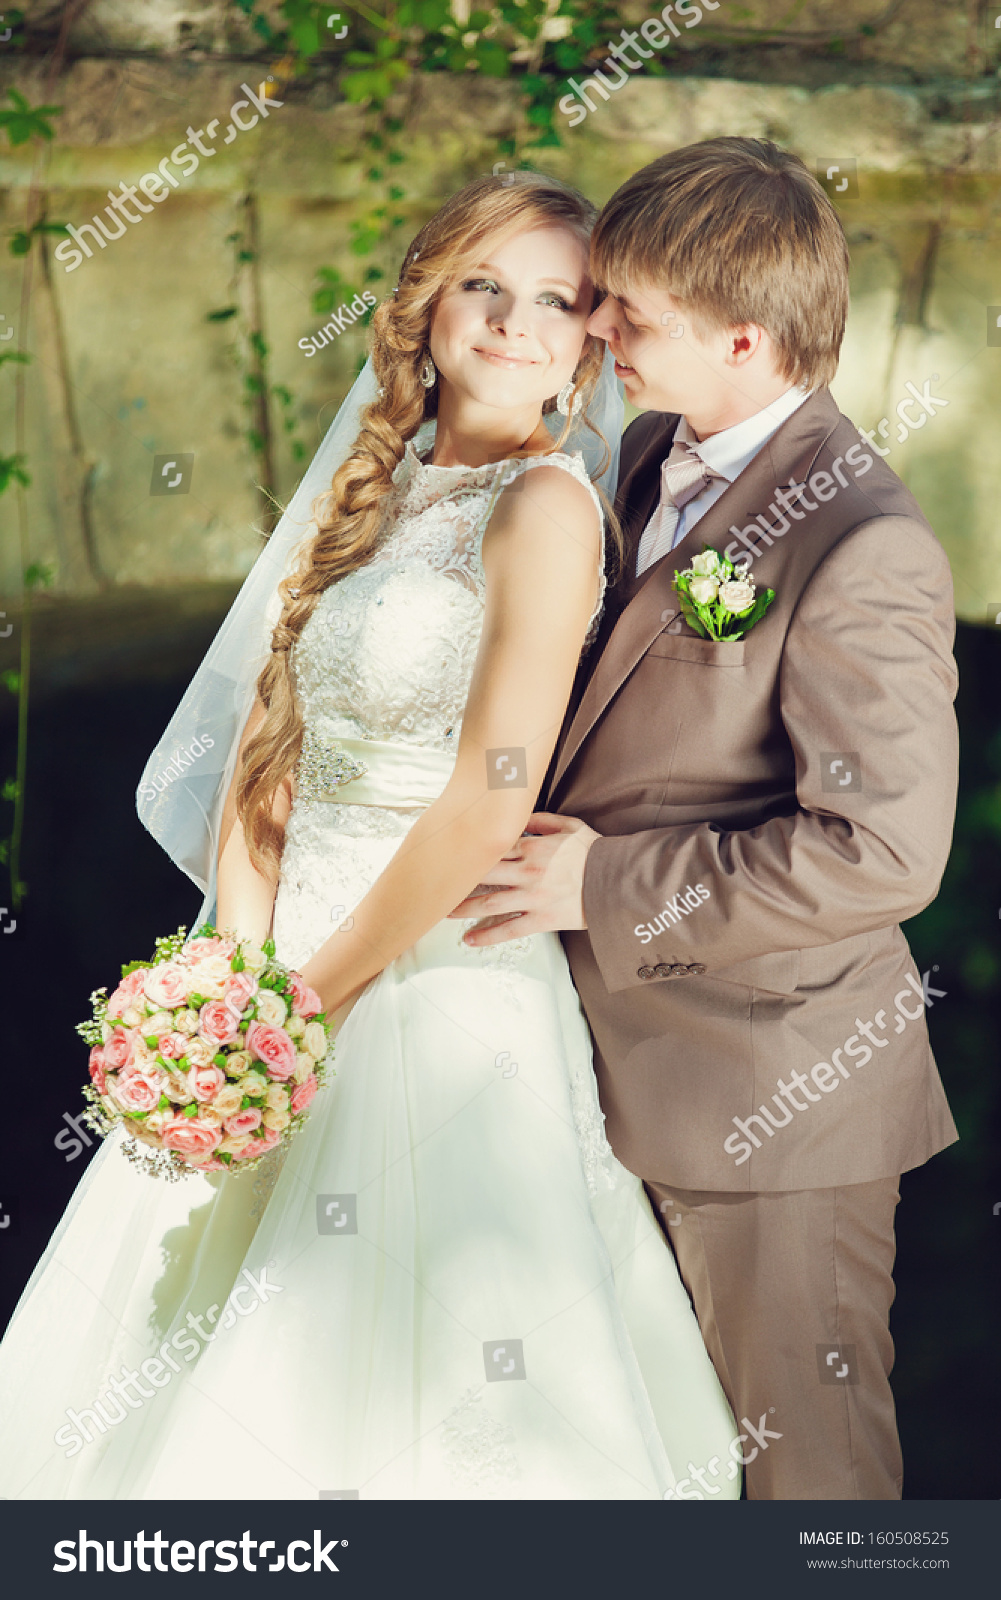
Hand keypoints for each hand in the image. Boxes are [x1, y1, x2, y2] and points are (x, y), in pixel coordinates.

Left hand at [449, 813, 598, 945]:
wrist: (618, 882)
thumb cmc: (595, 852)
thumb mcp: (571, 826)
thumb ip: (542, 820)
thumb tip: (520, 815)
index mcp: (532, 847)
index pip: (491, 846)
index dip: (468, 849)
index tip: (450, 852)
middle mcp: (527, 872)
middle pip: (482, 874)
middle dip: (457, 878)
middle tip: (437, 882)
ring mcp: (532, 898)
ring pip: (488, 903)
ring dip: (463, 908)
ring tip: (443, 912)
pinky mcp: (542, 920)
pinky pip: (509, 930)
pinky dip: (487, 936)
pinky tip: (469, 940)